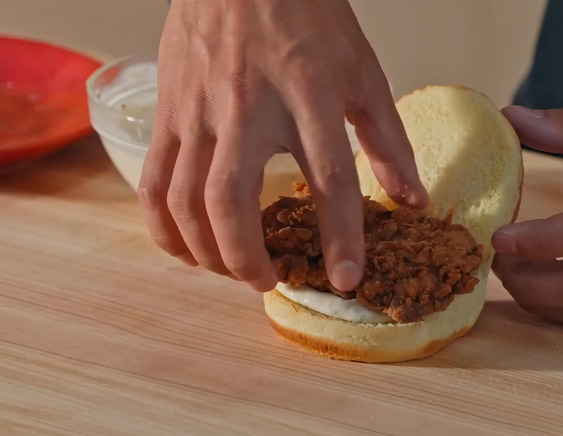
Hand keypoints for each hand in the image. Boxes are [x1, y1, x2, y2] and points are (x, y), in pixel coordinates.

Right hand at [138, 0, 426, 291]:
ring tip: (233, 269)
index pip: (329, 179)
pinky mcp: (169, 111)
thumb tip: (409, 198)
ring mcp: (199, 110)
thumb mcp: (362, 72)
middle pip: (232, 203)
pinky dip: (162, 226)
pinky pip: (153, 181)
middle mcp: (248, 107)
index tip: (347, 279)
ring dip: (206, 251)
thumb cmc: (307, 14)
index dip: (340, 237)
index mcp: (309, 94)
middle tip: (269, 281)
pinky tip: (184, 247)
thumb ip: (388, 140)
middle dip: (247, 259)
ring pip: (185, 200)